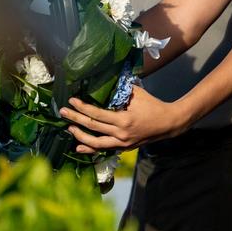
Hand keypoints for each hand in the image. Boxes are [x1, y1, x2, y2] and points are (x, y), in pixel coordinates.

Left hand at [59, 87, 185, 151]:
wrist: (168, 123)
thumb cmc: (153, 105)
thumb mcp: (137, 94)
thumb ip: (121, 90)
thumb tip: (105, 81)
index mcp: (124, 120)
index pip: (97, 114)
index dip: (82, 108)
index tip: (72, 101)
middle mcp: (121, 134)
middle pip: (92, 128)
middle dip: (75, 119)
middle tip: (62, 112)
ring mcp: (122, 143)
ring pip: (96, 144)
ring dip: (80, 137)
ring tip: (69, 129)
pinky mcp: (124, 148)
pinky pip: (104, 149)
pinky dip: (91, 149)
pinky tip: (80, 148)